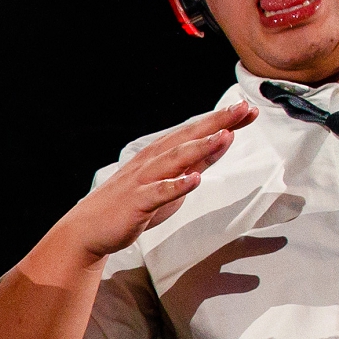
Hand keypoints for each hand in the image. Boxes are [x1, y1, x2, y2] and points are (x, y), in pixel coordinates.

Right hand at [47, 103, 256, 269]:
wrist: (90, 229)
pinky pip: (158, 193)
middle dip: (216, 123)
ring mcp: (144, 181)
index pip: (196, 133)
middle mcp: (153, 162)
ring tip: (224, 136)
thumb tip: (224, 141)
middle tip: (243, 109)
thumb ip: (197, 162)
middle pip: (188, 138)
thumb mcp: (172, 181)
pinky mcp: (137, 203)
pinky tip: (194, 180)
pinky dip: (176, 186)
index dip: (222, 121)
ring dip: (200, 147)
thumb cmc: (133, 205)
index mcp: (162, 155)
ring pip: (174, 160)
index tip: (248, 110)